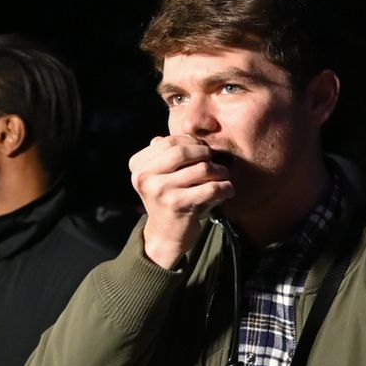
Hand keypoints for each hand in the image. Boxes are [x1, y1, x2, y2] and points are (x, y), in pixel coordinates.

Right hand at [129, 134, 233, 268]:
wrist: (167, 235)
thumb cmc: (169, 199)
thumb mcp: (160, 175)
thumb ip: (167, 153)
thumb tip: (188, 130)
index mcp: (138, 166)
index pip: (168, 142)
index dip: (190, 142)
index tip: (202, 149)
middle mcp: (145, 177)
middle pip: (182, 152)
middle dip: (204, 153)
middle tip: (214, 160)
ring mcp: (160, 191)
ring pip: (201, 169)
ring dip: (219, 171)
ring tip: (223, 175)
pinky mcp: (178, 204)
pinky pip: (211, 188)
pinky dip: (225, 187)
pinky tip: (227, 190)